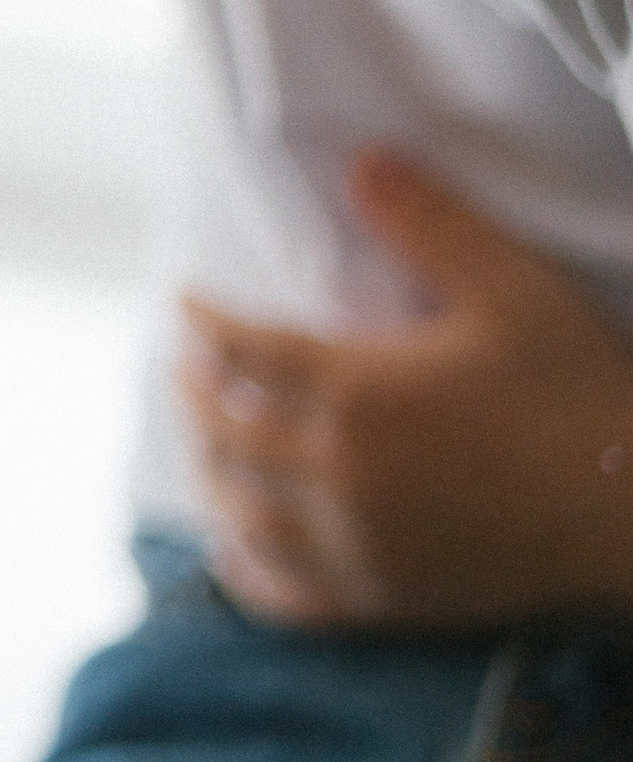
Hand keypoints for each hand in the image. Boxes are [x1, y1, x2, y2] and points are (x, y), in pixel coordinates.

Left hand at [179, 148, 632, 628]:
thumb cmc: (578, 392)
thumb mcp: (512, 288)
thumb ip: (429, 222)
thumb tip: (361, 162)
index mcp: (358, 393)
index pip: (246, 350)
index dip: (207, 322)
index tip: (187, 302)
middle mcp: (339, 475)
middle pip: (228, 433)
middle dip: (195, 394)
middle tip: (182, 369)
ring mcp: (357, 546)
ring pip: (242, 514)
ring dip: (208, 475)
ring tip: (199, 447)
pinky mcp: (385, 599)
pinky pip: (285, 596)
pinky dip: (244, 569)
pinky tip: (233, 549)